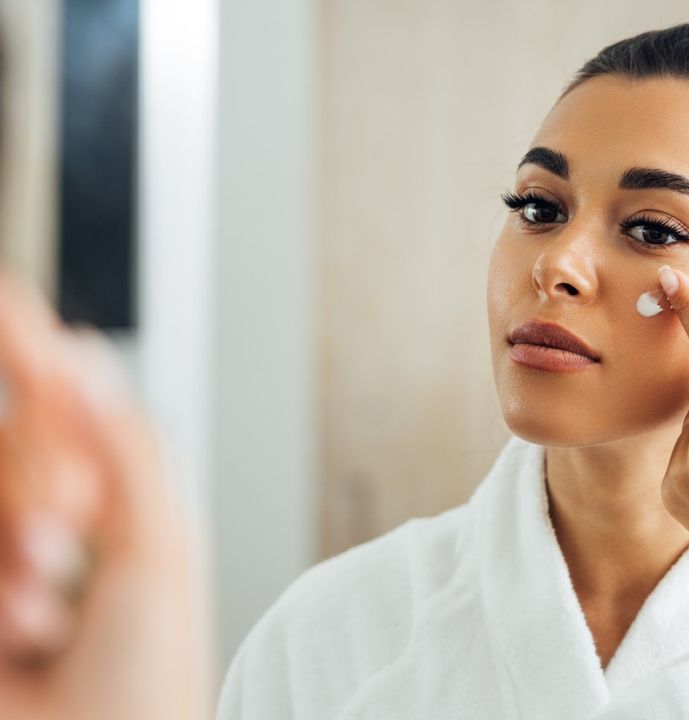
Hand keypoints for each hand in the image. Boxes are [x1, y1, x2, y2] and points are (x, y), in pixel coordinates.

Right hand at [0, 270, 210, 719]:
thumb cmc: (151, 682)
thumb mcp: (161, 551)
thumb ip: (125, 449)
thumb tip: (82, 359)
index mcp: (110, 509)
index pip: (56, 408)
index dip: (22, 347)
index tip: (10, 297)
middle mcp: (42, 530)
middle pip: (14, 447)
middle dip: (35, 480)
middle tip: (62, 539)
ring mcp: (0, 564)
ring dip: (10, 552)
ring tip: (43, 617)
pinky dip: (1, 590)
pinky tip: (26, 635)